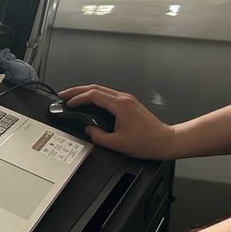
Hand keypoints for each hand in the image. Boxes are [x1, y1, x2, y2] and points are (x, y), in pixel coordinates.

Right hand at [57, 84, 177, 160]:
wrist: (166, 141)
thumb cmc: (148, 142)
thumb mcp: (118, 144)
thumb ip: (98, 136)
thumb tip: (88, 130)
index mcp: (120, 105)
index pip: (93, 95)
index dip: (77, 98)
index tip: (68, 103)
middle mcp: (123, 98)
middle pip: (95, 87)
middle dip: (77, 90)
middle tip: (64, 95)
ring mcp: (127, 99)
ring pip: (101, 89)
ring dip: (85, 92)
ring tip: (73, 97)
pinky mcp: (129, 103)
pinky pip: (107, 95)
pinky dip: (94, 96)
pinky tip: (89, 102)